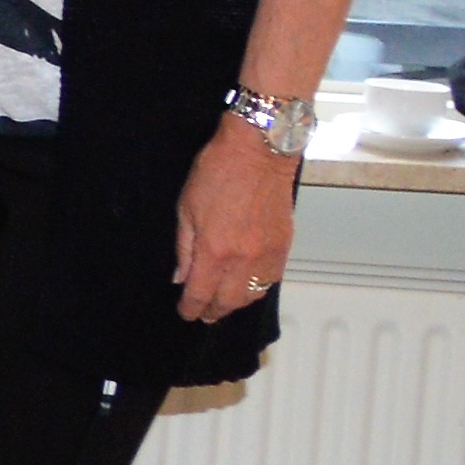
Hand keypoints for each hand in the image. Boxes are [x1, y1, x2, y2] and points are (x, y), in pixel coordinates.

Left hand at [177, 121, 297, 323]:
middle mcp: (243, 258)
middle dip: (213, 311)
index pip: (200, 293)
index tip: (186, 312)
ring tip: (224, 302)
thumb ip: (184, 249)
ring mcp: (267, 254)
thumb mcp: (186, 208)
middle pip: (228, 301)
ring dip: (236, 303)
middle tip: (204, 313)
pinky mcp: (284, 246)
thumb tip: (181, 277)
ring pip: (253, 295)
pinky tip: (247, 285)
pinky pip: (271, 279)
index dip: (191, 308)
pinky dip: (257, 288)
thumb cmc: (218, 172)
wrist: (259, 152)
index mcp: (214, 250)